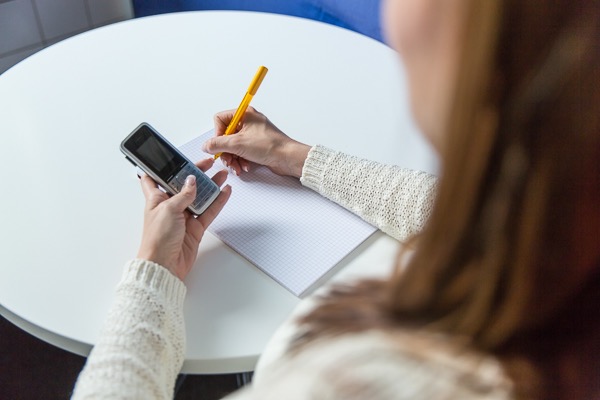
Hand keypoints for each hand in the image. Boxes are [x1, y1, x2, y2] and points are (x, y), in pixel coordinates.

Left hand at [137, 158, 230, 280]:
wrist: (165, 265)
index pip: (154, 179)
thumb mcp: (168, 209)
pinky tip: (225, 192)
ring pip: (199, 196)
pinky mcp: (195, 227)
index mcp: (156, 199)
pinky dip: (218, 201)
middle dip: (195, 173)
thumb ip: (183, 194)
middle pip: (184, 185)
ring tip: (222, 174)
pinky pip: (209, 211)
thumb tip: (192, 180)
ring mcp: (184, 216)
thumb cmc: (157, 239)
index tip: (171, 158)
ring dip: (210, 186)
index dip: (161, 168)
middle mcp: (170, 206)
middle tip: (207, 164)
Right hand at [202, 107, 310, 177]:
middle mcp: (247, 122)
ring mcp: (252, 135)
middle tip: (228, 160)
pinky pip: (241, 152)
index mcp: (244, 114)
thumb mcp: (238, 144)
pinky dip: (241, 160)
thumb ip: (218, 144)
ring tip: (237, 167)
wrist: (287, 158)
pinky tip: (245, 167)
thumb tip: (206, 146)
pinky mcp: (256, 146)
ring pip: (233, 146)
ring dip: (233, 158)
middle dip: (226, 151)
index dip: (218, 134)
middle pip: (225, 135)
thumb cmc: (270, 146)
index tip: (221, 145)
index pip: (220, 119)